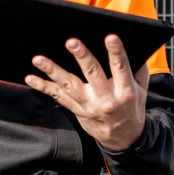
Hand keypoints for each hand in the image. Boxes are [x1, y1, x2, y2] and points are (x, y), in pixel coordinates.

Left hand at [25, 34, 148, 151]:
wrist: (123, 138)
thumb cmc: (132, 107)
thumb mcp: (142, 89)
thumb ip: (138, 68)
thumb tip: (135, 42)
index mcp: (125, 91)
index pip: (121, 68)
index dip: (116, 53)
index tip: (110, 37)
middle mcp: (106, 99)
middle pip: (93, 74)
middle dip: (82, 57)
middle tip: (72, 42)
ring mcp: (89, 106)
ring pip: (69, 86)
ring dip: (53, 71)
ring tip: (39, 59)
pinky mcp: (77, 110)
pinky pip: (58, 97)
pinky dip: (43, 87)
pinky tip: (31, 78)